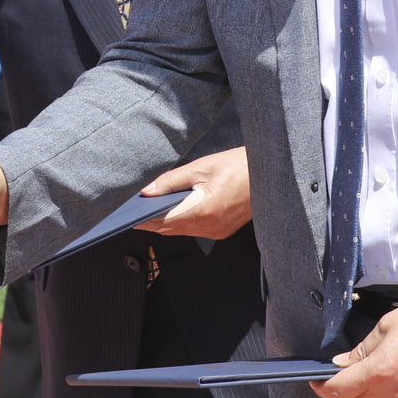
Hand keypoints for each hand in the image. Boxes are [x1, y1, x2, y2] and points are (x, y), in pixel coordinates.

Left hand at [132, 147, 251, 239]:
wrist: (269, 175)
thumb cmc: (238, 166)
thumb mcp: (201, 167)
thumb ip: (171, 181)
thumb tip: (147, 192)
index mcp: (202, 211)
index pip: (163, 221)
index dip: (143, 219)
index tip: (127, 216)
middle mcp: (210, 226)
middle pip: (170, 229)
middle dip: (151, 221)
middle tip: (133, 212)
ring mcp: (217, 231)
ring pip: (182, 231)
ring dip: (166, 222)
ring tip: (149, 210)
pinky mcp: (222, 231)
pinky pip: (195, 230)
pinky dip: (182, 222)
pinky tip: (173, 211)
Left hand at [313, 299, 397, 397]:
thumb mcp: (387, 326)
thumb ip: (362, 350)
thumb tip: (342, 363)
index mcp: (380, 372)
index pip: (338, 390)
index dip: (322, 387)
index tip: (317, 381)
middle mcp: (394, 394)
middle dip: (344, 390)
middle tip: (345, 374)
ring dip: (367, 397)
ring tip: (375, 375)